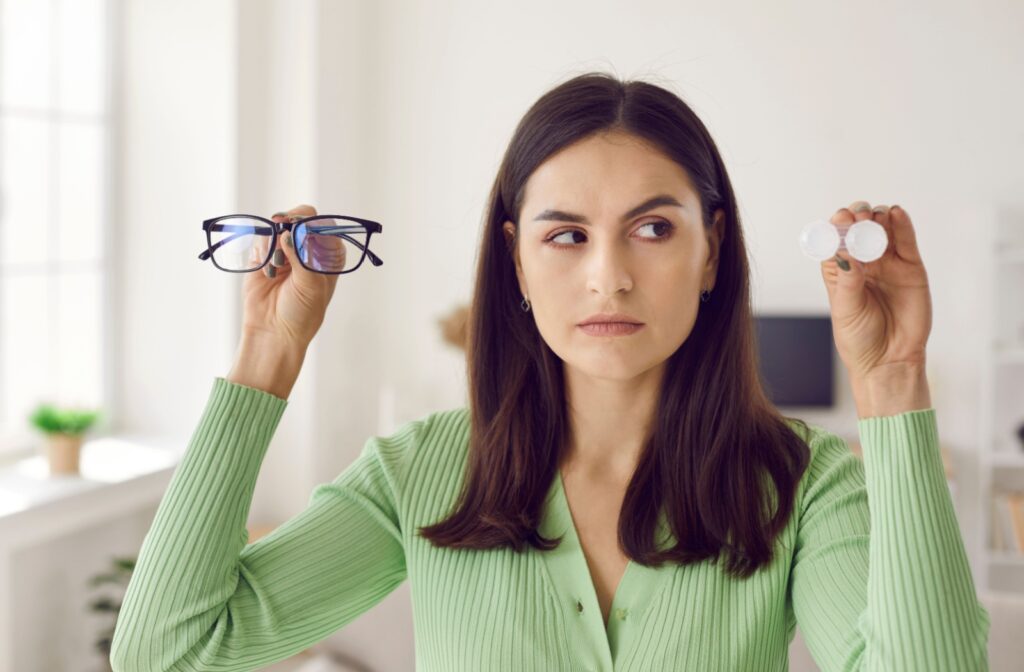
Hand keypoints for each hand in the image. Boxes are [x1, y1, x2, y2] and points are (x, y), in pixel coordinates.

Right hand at [238, 204, 340, 347]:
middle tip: (279, 224)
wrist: (274, 331)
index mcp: (328, 255)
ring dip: (275, 242)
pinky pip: (261, 239)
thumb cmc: (302, 313)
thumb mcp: (311, 286)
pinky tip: (267, 272)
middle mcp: (308, 249)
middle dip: (289, 220)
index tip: (296, 223)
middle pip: (300, 218)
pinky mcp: (264, 256)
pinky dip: (262, 251)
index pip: (323, 225)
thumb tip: (287, 233)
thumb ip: (301, 258)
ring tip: (276, 267)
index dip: (310, 220)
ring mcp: (285, 250)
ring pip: (278, 227)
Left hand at [819, 201, 931, 380]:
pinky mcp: (911, 267)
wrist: (889, 361)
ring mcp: (887, 263)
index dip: (837, 226)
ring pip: (883, 230)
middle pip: (859, 229)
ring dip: (878, 216)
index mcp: (839, 270)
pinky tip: (896, 212)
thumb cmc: (859, 339)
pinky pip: (907, 241)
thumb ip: (849, 279)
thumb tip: (844, 250)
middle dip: (858, 217)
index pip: (835, 240)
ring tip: (874, 215)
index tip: (839, 218)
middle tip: (857, 215)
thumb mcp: (847, 308)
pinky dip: (902, 224)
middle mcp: (863, 263)